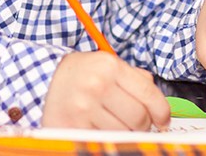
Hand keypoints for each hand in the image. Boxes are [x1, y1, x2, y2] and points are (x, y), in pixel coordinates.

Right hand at [42, 51, 170, 129]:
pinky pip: (104, 139)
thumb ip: (133, 78)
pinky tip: (100, 128)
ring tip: (112, 122)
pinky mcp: (73, 127)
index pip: (148, 92)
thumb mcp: (105, 65)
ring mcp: (84, 108)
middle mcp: (97, 85)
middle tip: (135, 123)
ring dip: (124, 132)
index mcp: (109, 66)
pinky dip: (106, 138)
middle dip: (142, 125)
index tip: (163, 121)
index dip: (161, 111)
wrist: (42, 80)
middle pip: (139, 118)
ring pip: (123, 133)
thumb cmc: (79, 74)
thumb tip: (158, 102)